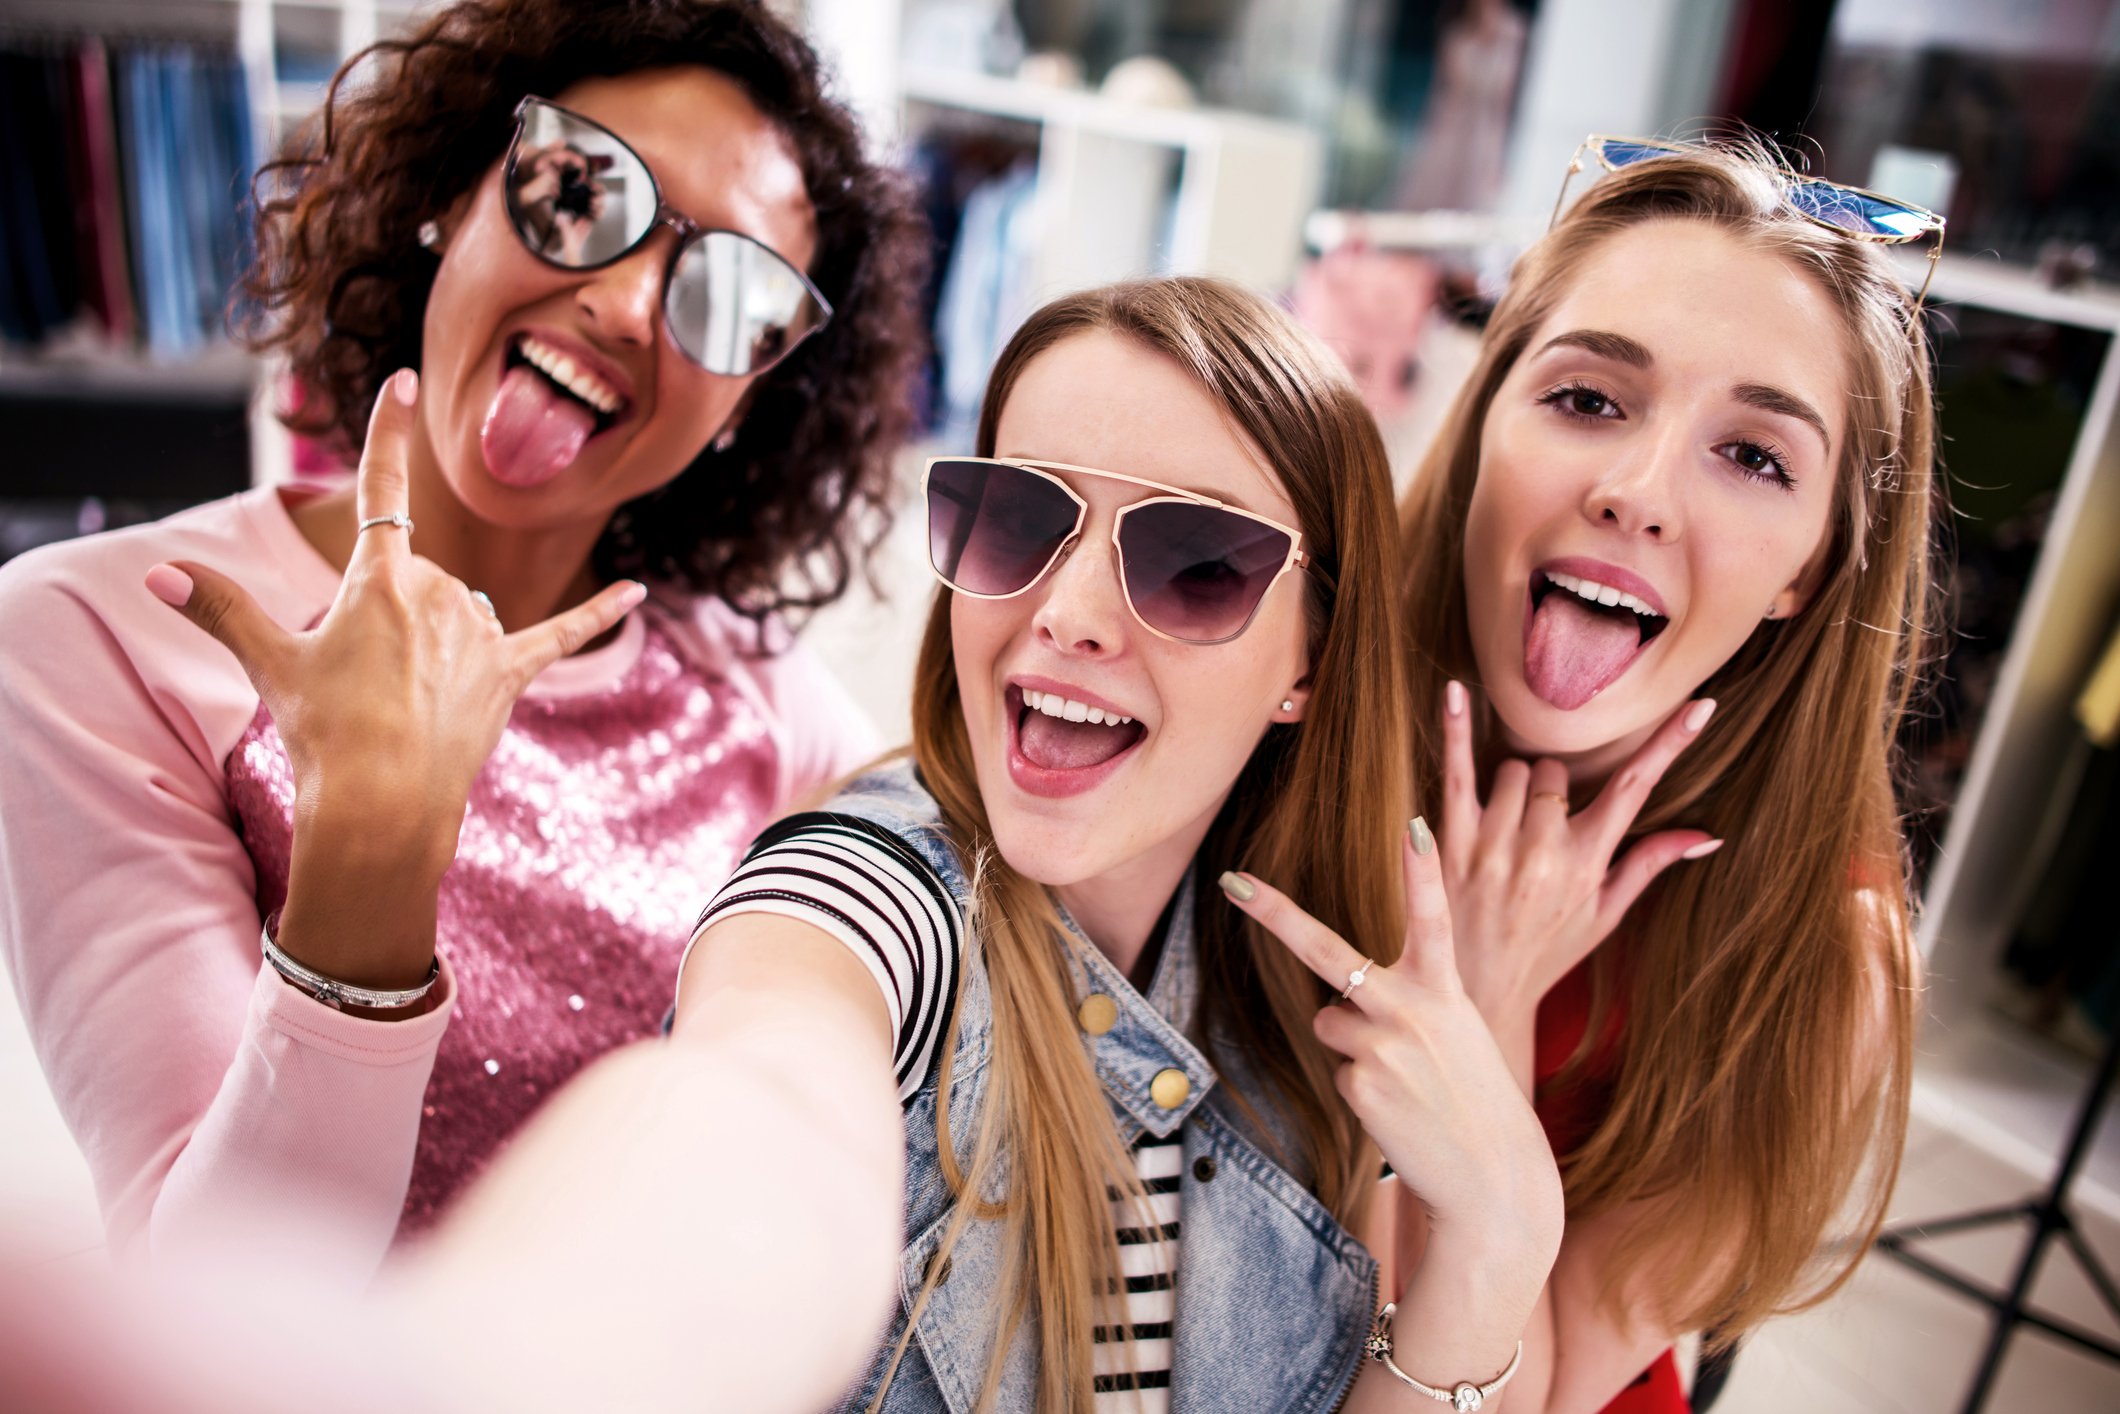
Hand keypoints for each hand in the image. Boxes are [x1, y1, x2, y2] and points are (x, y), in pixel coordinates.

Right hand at [145, 369, 644, 982]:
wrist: (382, 804)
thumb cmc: (323, 732)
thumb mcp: (268, 663)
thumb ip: (220, 606)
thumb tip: (152, 572)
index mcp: (379, 581)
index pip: (378, 491)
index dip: (387, 436)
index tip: (401, 381)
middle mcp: (439, 593)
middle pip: (414, 581)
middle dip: (388, 620)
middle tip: (362, 683)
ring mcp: (480, 634)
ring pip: (461, 613)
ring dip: (436, 643)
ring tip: (404, 701)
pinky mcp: (512, 674)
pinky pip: (563, 634)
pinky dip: (600, 613)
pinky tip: (638, 594)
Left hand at [1219, 822, 1561, 1253]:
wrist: (1494, 1178)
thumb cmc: (1476, 1098)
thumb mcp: (1458, 1032)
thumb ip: (1408, 1003)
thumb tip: (1337, 1007)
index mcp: (1445, 989)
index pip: (1434, 918)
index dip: (1422, 871)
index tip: (1414, 824)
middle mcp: (1410, 1009)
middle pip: (1328, 951)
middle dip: (1276, 913)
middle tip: (1233, 881)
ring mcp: (1381, 1046)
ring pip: (1330, 1023)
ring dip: (1354, 1045)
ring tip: (1404, 1078)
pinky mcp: (1361, 1084)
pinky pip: (1340, 1070)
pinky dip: (1362, 1087)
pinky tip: (1399, 1109)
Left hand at [1438, 682, 1718, 1031]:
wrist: (1479, 990)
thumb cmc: (1547, 949)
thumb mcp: (1605, 915)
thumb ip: (1649, 865)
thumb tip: (1708, 835)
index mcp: (1588, 863)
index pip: (1637, 788)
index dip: (1671, 743)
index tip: (1700, 705)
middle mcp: (1544, 851)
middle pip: (1558, 771)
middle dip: (1553, 787)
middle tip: (1540, 829)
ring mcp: (1496, 844)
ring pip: (1515, 769)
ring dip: (1513, 787)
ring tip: (1507, 831)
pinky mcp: (1452, 841)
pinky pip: (1456, 773)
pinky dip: (1454, 730)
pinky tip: (1454, 692)